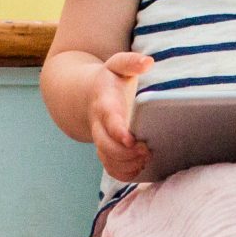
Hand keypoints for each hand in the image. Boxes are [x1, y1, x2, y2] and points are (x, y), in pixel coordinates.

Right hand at [89, 52, 153, 179]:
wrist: (87, 95)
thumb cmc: (111, 79)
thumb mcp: (118, 65)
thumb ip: (131, 62)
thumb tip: (148, 62)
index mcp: (105, 104)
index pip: (109, 120)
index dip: (118, 132)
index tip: (132, 140)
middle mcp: (99, 125)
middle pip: (106, 146)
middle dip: (126, 153)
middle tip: (147, 150)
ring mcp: (101, 140)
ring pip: (108, 161)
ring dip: (127, 165)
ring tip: (146, 159)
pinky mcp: (105, 152)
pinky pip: (111, 169)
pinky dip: (124, 174)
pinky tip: (140, 168)